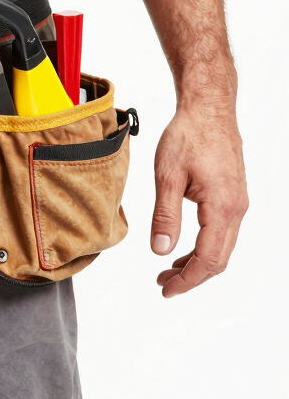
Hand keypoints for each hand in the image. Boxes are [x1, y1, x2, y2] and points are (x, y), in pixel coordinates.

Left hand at [150, 101, 246, 296]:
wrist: (208, 109)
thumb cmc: (188, 135)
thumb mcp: (167, 175)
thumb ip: (165, 215)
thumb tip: (161, 249)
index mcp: (222, 207)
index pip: (208, 258)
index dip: (188, 279)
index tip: (167, 289)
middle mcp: (236, 209)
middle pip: (219, 259)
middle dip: (192, 277)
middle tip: (163, 284)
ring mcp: (238, 203)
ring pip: (222, 247)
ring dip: (197, 263)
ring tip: (168, 269)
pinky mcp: (233, 196)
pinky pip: (222, 232)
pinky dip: (204, 246)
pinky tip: (183, 247)